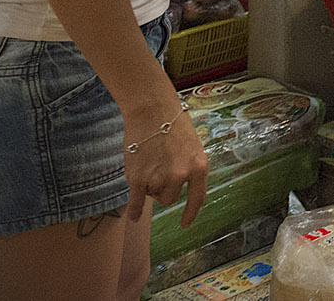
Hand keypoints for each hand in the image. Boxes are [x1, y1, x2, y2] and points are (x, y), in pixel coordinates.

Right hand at [125, 98, 208, 224]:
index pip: (198, 197)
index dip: (191, 212)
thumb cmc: (173, 124)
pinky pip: (137, 203)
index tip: (185, 223)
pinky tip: (134, 217)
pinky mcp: (138, 179)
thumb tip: (182, 186)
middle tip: (158, 168)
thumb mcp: (192, 146)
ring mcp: (159, 178)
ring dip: (150, 186)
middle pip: (170, 198)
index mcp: (199, 166)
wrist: (152, 110)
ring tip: (148, 164)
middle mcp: (181, 175)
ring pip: (153, 196)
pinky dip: (135, 211)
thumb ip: (189, 168)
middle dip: (164, 188)